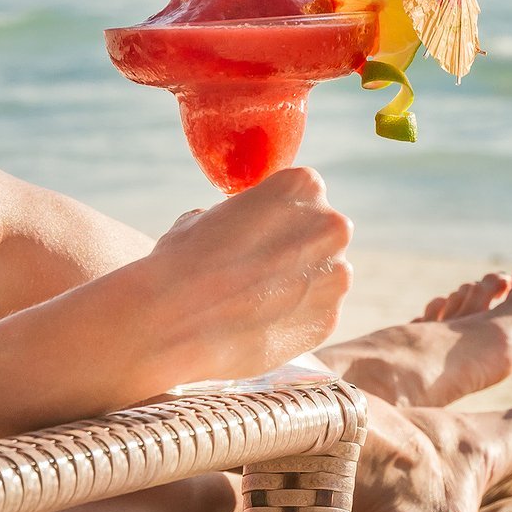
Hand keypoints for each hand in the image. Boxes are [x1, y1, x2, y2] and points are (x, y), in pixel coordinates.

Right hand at [139, 167, 352, 386]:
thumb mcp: (204, 217)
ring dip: (299, 285)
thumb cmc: (184, 262)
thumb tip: (236, 229)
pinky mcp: (330, 319)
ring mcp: (336, 276)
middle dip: (295, 249)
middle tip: (257, 268)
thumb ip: (237, 217)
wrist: (176, 323)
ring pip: (323, 276)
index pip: (301, 192)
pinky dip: (295, 319)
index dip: (277, 214)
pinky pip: (316, 314)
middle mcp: (330, 226)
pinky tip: (260, 324)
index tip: (257, 231)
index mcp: (302, 186)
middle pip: (320, 233)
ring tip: (254, 301)